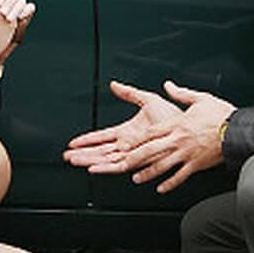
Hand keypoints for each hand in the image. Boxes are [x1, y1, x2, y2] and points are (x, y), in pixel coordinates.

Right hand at [63, 81, 181, 169]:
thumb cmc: (173, 116)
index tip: (75, 142)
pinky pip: (119, 165)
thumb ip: (129, 93)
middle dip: (83, 153)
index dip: (88, 139)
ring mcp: (133, 153)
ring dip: (89, 160)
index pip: (103, 136)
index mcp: (128, 132)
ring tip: (74, 161)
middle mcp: (128, 145)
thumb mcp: (147, 99)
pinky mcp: (139, 159)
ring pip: (106, 159)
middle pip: (100, 150)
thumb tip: (114, 84)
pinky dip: (105, 167)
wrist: (186, 126)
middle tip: (67, 155)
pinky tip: (93, 168)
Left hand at [122, 81, 235, 193]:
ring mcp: (186, 154)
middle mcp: (178, 140)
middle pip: (151, 150)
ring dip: (148, 173)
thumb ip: (181, 94)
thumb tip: (168, 85)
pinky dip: (170, 183)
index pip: (150, 132)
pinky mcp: (196, 164)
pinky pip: (180, 176)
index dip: (135, 139)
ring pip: (162, 165)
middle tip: (122, 164)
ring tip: (136, 179)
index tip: (123, 144)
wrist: (238, 130)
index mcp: (177, 123)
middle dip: (134, 158)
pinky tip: (161, 188)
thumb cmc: (221, 114)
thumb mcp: (200, 98)